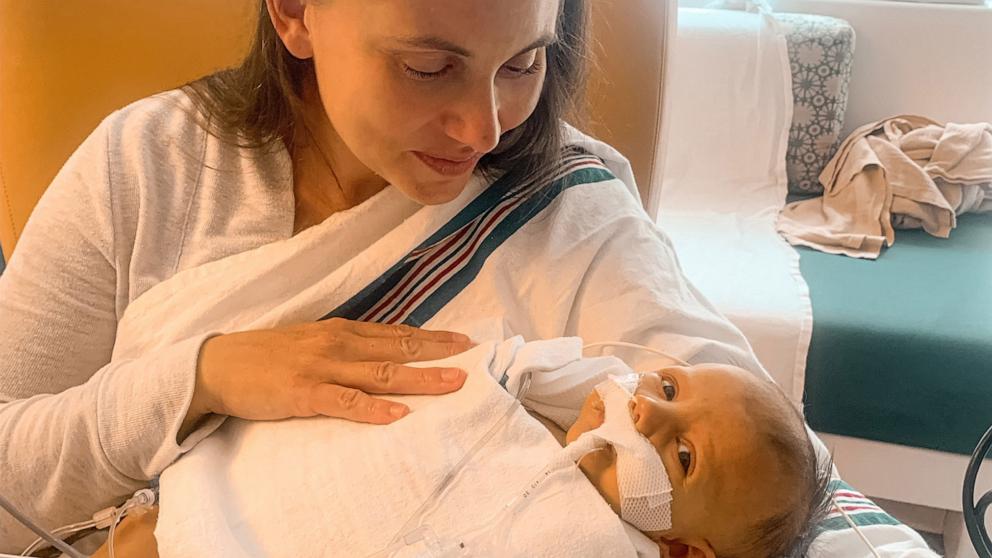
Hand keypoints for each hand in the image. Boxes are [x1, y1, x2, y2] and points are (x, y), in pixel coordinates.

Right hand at [183, 319, 473, 431]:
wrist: (217, 364)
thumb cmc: (266, 356)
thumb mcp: (313, 341)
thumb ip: (347, 346)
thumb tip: (384, 352)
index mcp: (342, 330)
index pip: (396, 332)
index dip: (432, 337)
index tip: (464, 341)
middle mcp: (338, 343)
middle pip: (398, 348)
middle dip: (438, 354)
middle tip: (473, 360)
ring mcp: (322, 366)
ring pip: (381, 373)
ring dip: (420, 379)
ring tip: (452, 384)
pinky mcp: (303, 392)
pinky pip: (345, 401)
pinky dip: (373, 408)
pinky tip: (398, 414)